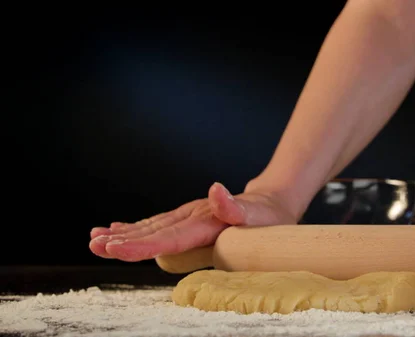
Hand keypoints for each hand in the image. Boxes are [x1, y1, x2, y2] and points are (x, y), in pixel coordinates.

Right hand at [89, 182, 296, 261]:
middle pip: (153, 230)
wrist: (270, 203)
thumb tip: (215, 189)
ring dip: (123, 234)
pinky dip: (136, 230)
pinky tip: (117, 231)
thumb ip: (234, 207)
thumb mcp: (258, 214)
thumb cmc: (267, 218)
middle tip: (95, 246)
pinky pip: (158, 226)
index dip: (142, 244)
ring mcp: (188, 216)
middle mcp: (192, 216)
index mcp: (205, 220)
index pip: (169, 236)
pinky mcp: (188, 219)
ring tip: (95, 239)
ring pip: (151, 227)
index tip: (116, 249)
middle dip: (123, 240)